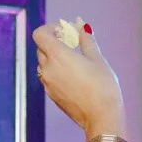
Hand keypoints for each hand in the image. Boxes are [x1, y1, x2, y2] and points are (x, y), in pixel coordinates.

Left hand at [31, 21, 123, 135]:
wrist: (101, 117)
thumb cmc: (102, 86)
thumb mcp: (97, 59)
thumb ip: (86, 39)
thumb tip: (81, 25)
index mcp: (57, 56)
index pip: (39, 34)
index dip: (50, 28)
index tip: (64, 30)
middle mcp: (47, 69)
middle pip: (41, 47)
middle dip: (54, 41)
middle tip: (72, 41)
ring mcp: (47, 84)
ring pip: (43, 63)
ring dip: (53, 56)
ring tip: (74, 59)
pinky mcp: (52, 95)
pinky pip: (48, 77)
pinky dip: (56, 70)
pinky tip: (74, 74)